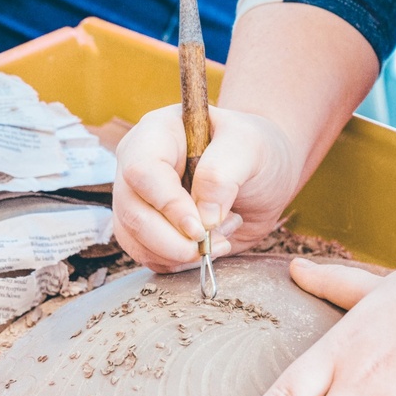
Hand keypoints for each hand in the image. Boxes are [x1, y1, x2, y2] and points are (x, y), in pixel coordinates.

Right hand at [111, 104, 300, 271]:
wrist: (263, 174)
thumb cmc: (255, 150)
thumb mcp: (250, 147)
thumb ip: (223, 174)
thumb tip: (202, 217)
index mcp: (157, 133)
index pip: (142, 170)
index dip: (167, 204)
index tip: (200, 227)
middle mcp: (138, 164)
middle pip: (132, 211)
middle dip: (170, 240)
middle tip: (208, 245)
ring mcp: (139, 198)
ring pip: (133, 238)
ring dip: (176, 253)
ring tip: (218, 238)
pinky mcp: (147, 227)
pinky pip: (146, 254)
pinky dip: (177, 262)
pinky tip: (208, 246)